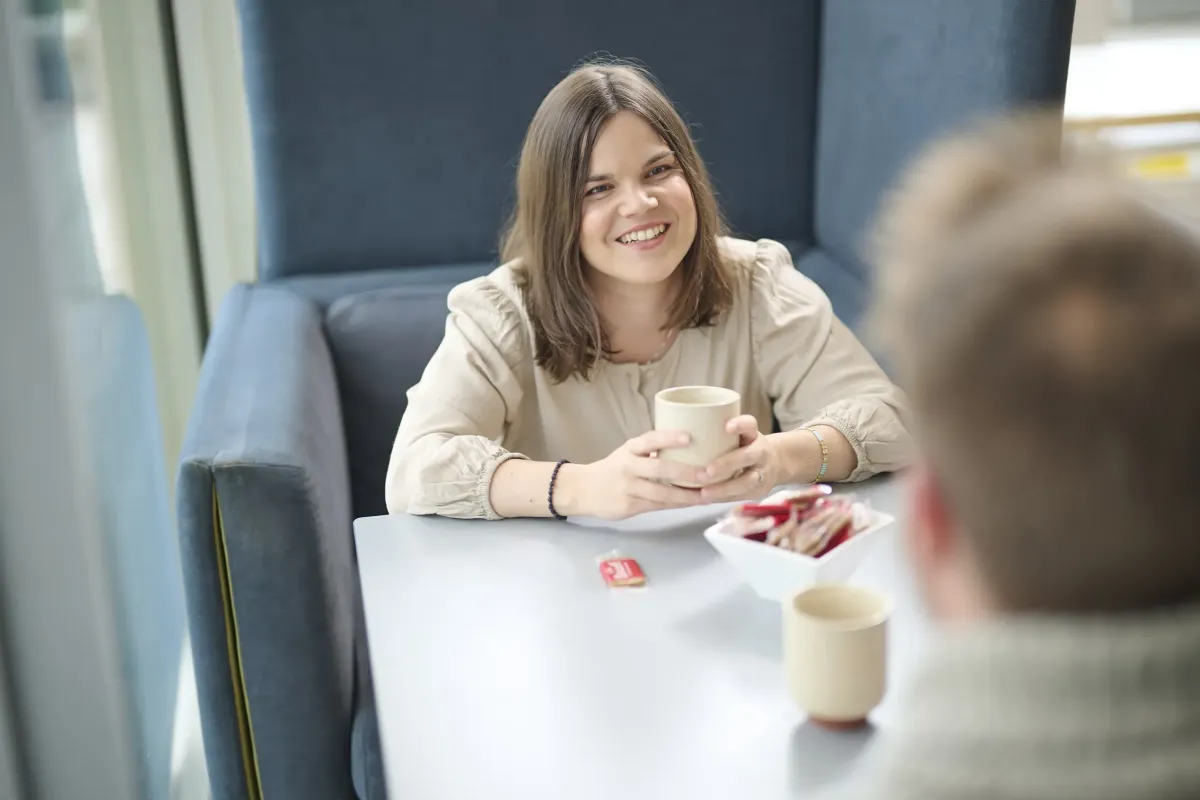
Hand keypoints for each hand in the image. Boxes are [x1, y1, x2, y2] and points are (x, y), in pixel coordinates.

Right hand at [573, 430, 706, 519]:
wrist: (584, 490)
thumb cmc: (615, 468)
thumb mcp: (629, 453)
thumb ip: (653, 451)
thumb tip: (692, 447)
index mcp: (630, 449)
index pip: (650, 440)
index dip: (669, 438)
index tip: (690, 437)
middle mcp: (628, 467)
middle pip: (660, 469)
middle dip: (686, 472)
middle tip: (708, 473)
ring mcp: (628, 488)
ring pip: (662, 493)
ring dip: (687, 495)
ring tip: (708, 495)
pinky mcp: (629, 506)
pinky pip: (658, 506)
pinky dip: (677, 505)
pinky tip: (692, 503)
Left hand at [698, 415, 779, 503]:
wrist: (774, 464)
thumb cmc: (742, 447)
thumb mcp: (735, 436)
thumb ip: (715, 435)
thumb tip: (675, 437)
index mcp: (752, 434)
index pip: (750, 424)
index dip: (740, 425)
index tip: (727, 427)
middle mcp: (760, 451)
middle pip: (748, 456)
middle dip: (727, 464)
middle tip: (706, 472)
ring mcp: (763, 472)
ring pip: (747, 482)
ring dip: (724, 488)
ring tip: (704, 493)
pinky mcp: (760, 490)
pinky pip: (742, 496)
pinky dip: (723, 498)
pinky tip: (707, 499)